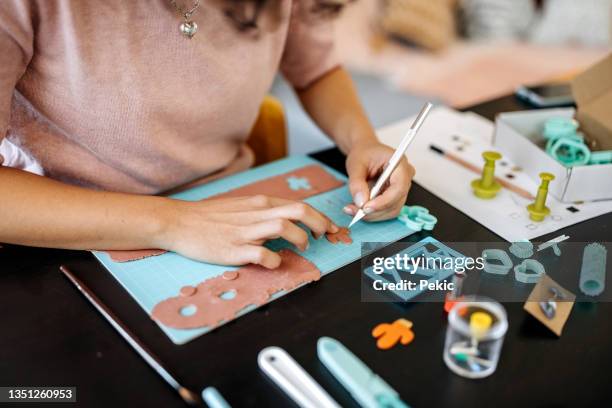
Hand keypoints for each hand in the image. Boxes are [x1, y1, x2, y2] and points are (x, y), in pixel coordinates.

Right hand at [156, 195, 338, 268]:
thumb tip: (288, 221)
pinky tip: (274, 262)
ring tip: (303, 248)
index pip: (299, 205)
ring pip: (284, 227)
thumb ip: (265, 212)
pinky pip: (262, 254)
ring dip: (300, 239)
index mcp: (260, 203)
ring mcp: (245, 231)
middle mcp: (256, 213)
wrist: (179, 222)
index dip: (320, 217)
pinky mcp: (234, 249)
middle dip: (319, 224)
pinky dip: (274, 260)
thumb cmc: (210, 217)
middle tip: (325, 236)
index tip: (330, 228)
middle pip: (299, 211)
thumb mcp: (241, 207)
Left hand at [344, 141, 414, 220]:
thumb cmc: (364, 153)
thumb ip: (357, 183)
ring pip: (390, 210)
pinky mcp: (395, 198)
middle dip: (373, 210)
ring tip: (352, 209)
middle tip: (353, 210)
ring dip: (371, 214)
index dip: (383, 201)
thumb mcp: (356, 164)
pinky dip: (371, 213)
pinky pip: (386, 211)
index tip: (366, 207)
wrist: (365, 152)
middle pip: (395, 202)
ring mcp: (402, 189)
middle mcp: (405, 178)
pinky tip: (358, 209)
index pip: (398, 188)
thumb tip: (361, 202)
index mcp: (400, 164)